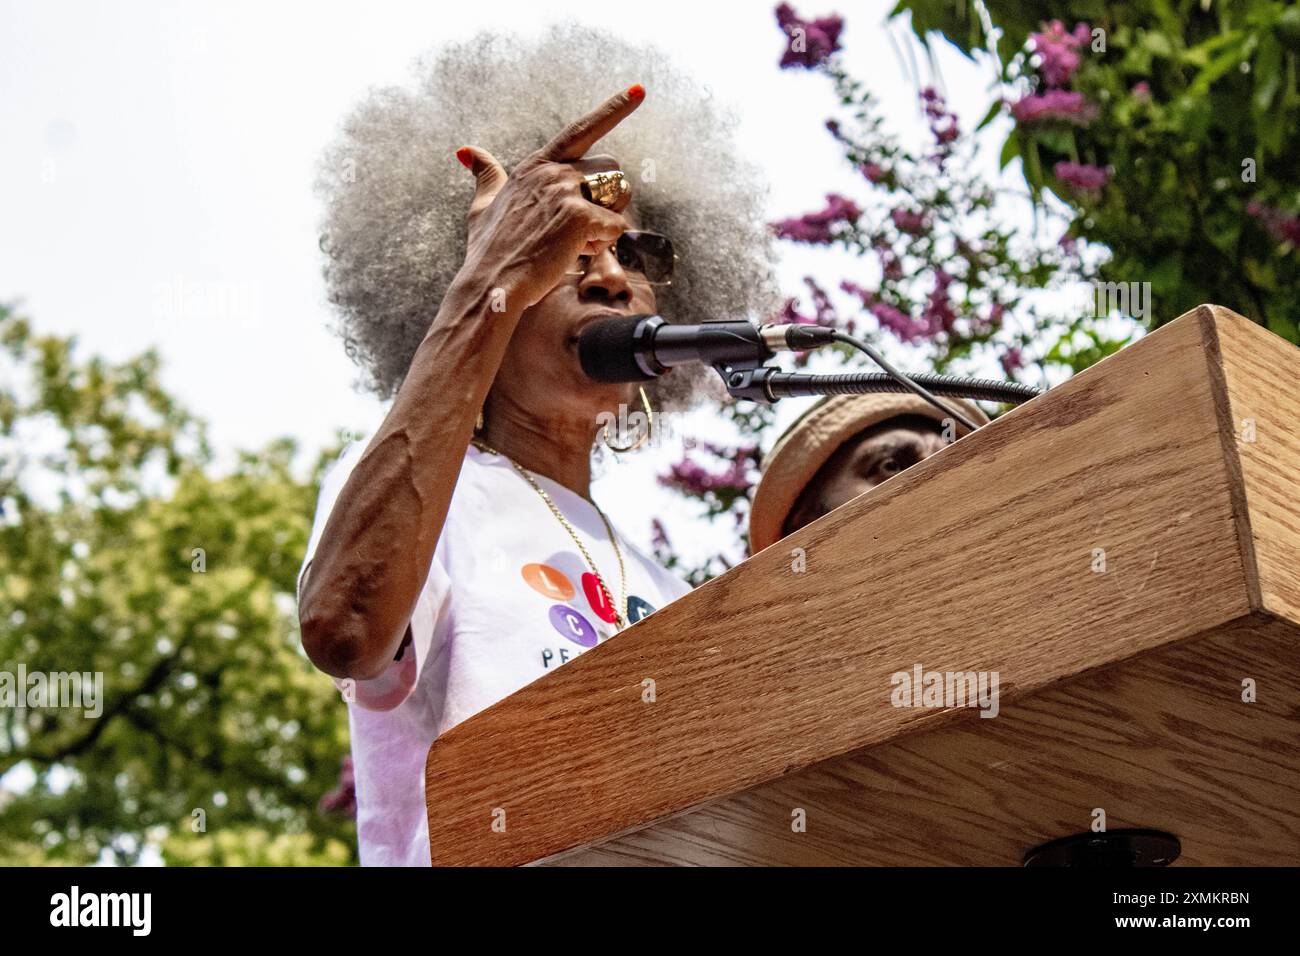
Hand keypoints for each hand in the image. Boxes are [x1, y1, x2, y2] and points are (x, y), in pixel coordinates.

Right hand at [454, 85, 643, 308]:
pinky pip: (616, 227)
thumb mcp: (482, 206)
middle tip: (582, 228)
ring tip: (576, 241)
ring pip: (618, 195)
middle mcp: (553, 171)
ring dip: (607, 220)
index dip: (614, 108)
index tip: (640, 90)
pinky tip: (575, 254)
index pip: (582, 129)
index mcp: (536, 165)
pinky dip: (603, 244)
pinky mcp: (579, 216)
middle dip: (608, 198)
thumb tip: (466, 152)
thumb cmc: (488, 252)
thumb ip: (485, 175)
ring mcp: (566, 191)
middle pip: (611, 169)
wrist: (490, 285)